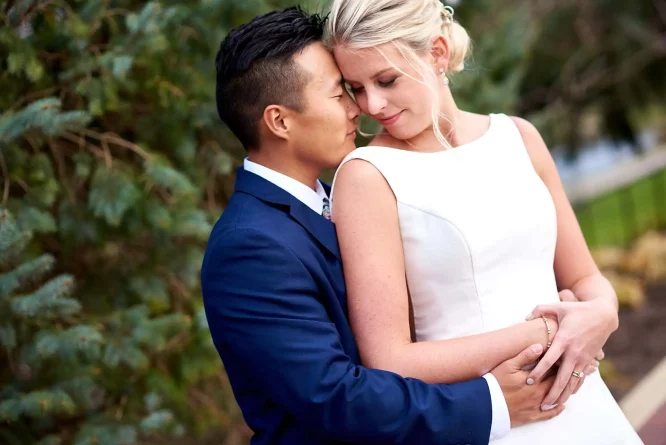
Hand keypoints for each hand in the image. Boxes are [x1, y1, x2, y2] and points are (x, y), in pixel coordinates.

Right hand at [491, 344, 564, 426]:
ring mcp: (537, 405)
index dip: (560, 362)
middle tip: (572, 369)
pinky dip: (557, 410)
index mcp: (535, 379)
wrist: (486, 404)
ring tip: (570, 386)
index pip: (553, 369)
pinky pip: (549, 414)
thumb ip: (525, 356)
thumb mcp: (508, 365)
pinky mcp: (532, 416)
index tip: (566, 357)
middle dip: (565, 375)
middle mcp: (539, 393)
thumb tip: (540, 346)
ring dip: (563, 391)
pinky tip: (561, 406)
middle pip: (557, 383)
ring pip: (556, 398)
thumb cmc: (496, 382)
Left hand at [525, 294, 616, 408]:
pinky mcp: (589, 360)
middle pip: (562, 377)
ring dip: (563, 394)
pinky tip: (567, 396)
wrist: (604, 315)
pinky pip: (581, 378)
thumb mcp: (559, 306)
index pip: (549, 360)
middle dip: (552, 392)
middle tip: (541, 403)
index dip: (538, 371)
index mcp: (564, 340)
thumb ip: (540, 310)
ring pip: (572, 382)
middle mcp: (574, 352)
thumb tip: (525, 317)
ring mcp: (583, 358)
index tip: (528, 380)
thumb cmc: (578, 309)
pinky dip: (574, 388)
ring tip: (552, 405)